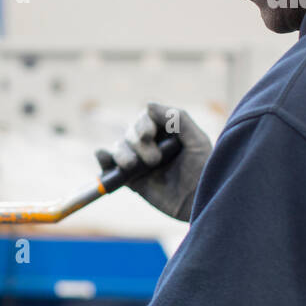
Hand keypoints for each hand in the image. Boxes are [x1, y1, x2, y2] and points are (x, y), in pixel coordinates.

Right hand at [96, 102, 211, 221]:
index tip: (148, 135)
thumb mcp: (197, 140)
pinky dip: (103, 159)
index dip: (143, 125)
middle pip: (131, 134)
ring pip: (119, 148)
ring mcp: (138, 161)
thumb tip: (148, 104)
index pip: (145, 119)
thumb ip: (178, 119)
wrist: (199, 201)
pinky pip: (110, 166)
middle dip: (139, 145)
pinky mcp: (130, 179)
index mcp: (165, 132)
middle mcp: (150, 144)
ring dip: (121, 154)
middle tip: (155, 161)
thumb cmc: (203, 169)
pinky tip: (101, 155)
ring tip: (132, 166)